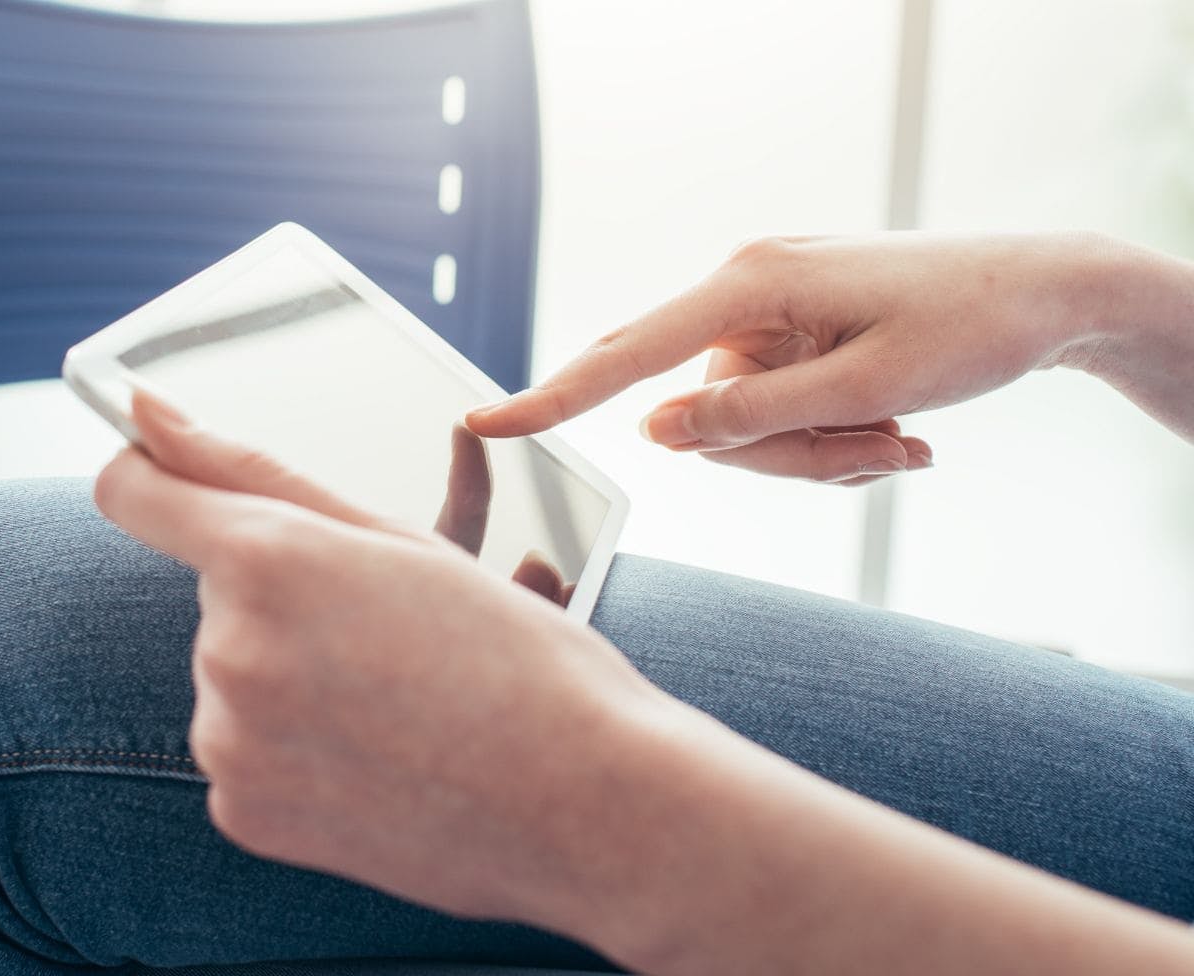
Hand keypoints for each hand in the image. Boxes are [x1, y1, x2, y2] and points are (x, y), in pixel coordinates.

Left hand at [94, 389, 675, 929]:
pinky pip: (243, 751)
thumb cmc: (514, 657)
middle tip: (389, 637)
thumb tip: (143, 415)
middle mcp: (228, 649)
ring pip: (232, 674)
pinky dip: (293, 750)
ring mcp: (229, 740)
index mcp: (268, 559)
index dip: (151, 477)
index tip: (167, 478)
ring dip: (290, 677)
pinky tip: (374, 760)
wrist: (588, 809)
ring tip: (395, 705)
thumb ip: (251, 470)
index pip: (132, 491)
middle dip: (281, 600)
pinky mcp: (241, 810)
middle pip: (216, 594)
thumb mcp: (399, 538)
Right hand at [466, 232, 1141, 483]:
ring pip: (741, 429)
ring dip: (819, 456)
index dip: (552, 396)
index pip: (627, 353)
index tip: (484, 424)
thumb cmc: (972, 327)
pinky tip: (895, 434)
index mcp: (752, 282)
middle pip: (696, 409)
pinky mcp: (786, 338)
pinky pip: (772, 417)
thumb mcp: (869, 388)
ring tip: (904, 445)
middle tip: (888, 458)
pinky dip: (828, 442)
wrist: (1050, 293)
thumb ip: (754, 417)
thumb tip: (653, 433)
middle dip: (780, 455)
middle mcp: (745, 291)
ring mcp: (765, 317)